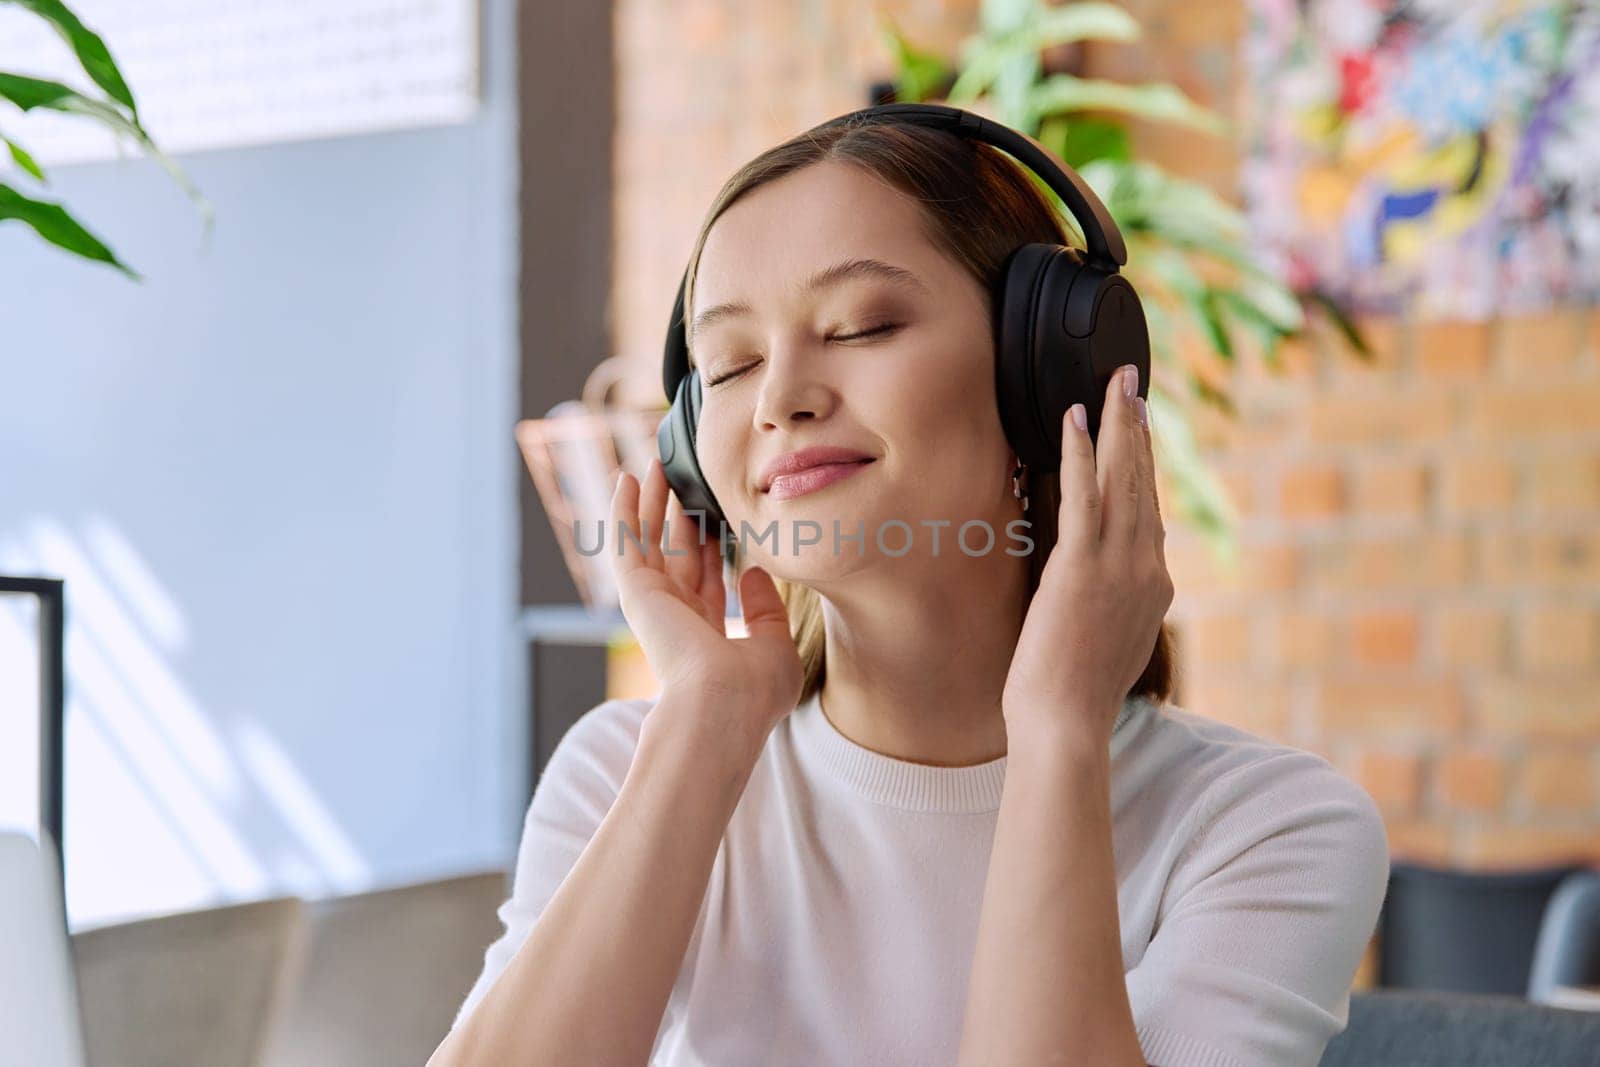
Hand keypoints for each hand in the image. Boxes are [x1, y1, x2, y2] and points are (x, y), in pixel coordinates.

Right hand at [610, 457, 803, 755]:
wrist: (723, 705)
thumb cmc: (754, 690)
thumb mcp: (776, 647)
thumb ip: (767, 610)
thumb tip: (756, 572)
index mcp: (706, 634)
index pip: (707, 579)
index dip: (712, 544)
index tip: (720, 513)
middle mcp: (675, 618)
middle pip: (675, 553)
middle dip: (678, 517)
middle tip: (683, 479)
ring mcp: (652, 604)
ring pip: (648, 540)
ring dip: (649, 502)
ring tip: (655, 464)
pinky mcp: (636, 591)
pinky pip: (626, 541)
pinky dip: (624, 510)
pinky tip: (627, 479)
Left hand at [1001, 364, 1173, 747]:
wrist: (1066, 726)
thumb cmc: (1074, 698)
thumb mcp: (1110, 645)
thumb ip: (1116, 609)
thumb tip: (1108, 593)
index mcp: (1154, 587)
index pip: (1150, 513)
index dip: (1144, 467)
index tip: (1138, 431)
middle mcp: (1147, 569)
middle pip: (1144, 484)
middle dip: (1138, 429)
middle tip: (1132, 384)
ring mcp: (1118, 567)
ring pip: (1122, 480)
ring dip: (1118, 426)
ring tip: (1114, 386)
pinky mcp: (1081, 568)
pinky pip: (1084, 496)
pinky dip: (1082, 452)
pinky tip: (1075, 418)